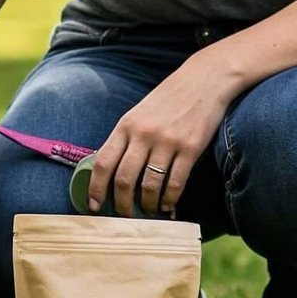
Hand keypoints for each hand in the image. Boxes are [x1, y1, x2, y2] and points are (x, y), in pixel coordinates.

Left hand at [86, 57, 235, 215]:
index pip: (103, 162)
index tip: (93, 205)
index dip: (95, 188)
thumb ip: (125, 139)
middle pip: (124, 179)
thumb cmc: (167, 100)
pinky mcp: (191, 148)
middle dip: (122, 204)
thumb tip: (109, 171)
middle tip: (124, 216)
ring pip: (150, 185)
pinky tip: (168, 205)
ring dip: (148, 204)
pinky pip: (176, 182)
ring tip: (148, 210)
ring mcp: (167, 141)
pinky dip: (170, 199)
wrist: (203, 81)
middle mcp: (143, 134)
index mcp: (125, 125)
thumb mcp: (138, 114)